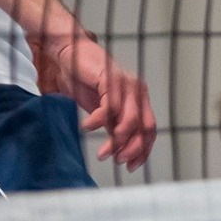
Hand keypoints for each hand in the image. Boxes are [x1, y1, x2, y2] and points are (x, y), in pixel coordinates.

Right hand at [36, 31, 156, 167]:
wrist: (70, 54)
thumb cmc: (85, 82)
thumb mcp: (103, 110)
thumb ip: (113, 126)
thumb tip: (119, 150)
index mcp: (138, 100)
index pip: (149, 129)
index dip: (143, 150)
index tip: (130, 166)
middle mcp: (137, 92)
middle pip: (144, 127)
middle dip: (133, 148)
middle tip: (117, 160)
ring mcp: (126, 85)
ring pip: (129, 120)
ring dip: (116, 141)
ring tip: (103, 153)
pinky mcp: (110, 79)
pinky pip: (109, 107)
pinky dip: (98, 121)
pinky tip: (87, 128)